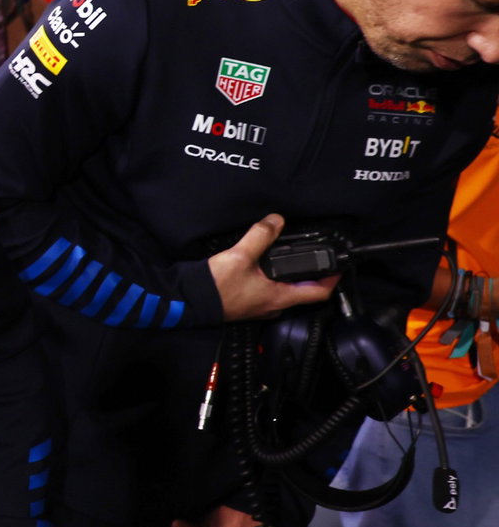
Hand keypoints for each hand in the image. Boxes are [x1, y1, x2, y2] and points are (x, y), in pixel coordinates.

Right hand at [208, 214, 338, 320]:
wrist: (187, 301)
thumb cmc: (217, 286)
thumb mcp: (240, 256)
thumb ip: (260, 236)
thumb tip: (277, 219)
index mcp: (280, 297)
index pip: (319, 292)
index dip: (333, 278)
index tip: (339, 265)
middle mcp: (274, 306)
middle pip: (303, 292)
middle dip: (311, 275)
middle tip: (314, 255)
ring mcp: (260, 307)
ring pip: (286, 292)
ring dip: (291, 277)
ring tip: (291, 257)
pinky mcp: (247, 303)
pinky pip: (269, 291)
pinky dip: (274, 279)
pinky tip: (265, 266)